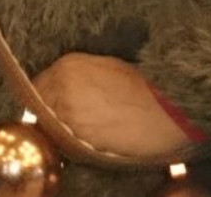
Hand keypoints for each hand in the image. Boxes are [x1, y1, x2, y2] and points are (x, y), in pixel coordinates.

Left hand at [32, 53, 191, 157]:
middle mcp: (62, 86)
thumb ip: (81, 76)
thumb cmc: (148, 89)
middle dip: (50, 113)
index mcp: (69, 66)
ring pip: (50, 126)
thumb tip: (67, 87)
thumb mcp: (109, 68)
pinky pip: (65, 143)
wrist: (171, 111)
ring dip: (60, 130)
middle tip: (66, 123)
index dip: (47, 97)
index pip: (40, 84)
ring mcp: (67, 113)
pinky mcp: (78, 137)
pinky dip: (72, 144)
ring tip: (83, 132)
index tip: (54, 106)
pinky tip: (91, 141)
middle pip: (41, 104)